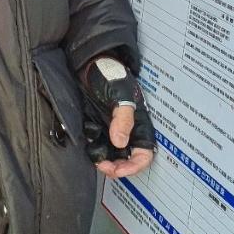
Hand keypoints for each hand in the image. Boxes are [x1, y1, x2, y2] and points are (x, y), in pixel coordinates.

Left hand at [79, 56, 155, 179]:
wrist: (90, 64)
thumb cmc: (111, 75)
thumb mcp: (121, 95)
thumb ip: (123, 119)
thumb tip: (120, 143)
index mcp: (139, 125)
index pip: (144, 154)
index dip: (134, 166)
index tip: (119, 170)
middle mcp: (127, 131)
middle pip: (127, 160)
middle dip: (117, 168)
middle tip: (103, 166)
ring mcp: (111, 130)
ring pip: (112, 156)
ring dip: (104, 162)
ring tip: (95, 159)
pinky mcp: (97, 127)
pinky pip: (97, 146)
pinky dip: (94, 151)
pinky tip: (89, 146)